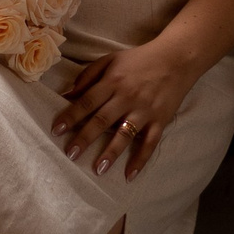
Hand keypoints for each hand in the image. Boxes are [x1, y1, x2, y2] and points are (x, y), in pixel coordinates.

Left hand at [53, 42, 192, 179]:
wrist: (177, 58)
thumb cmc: (139, 60)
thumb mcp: (111, 60)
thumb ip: (88, 76)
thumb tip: (67, 94)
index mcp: (113, 81)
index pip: (87, 101)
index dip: (71, 116)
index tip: (56, 130)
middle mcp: (127, 97)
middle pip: (102, 120)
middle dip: (85, 138)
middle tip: (70, 155)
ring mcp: (145, 110)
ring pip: (125, 134)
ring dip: (111, 153)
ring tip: (98, 170)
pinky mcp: (160, 120)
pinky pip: (150, 143)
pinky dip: (140, 160)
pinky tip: (129, 175)